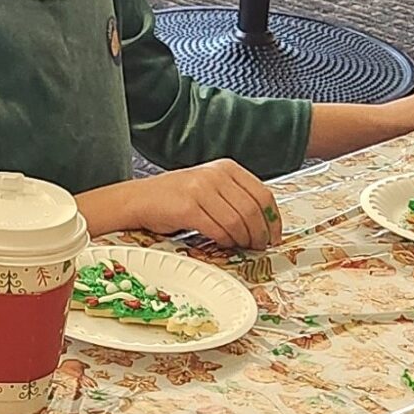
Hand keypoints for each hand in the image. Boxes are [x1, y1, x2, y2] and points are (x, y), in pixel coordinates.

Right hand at [131, 159, 281, 250]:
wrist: (139, 199)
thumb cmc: (175, 197)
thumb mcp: (210, 187)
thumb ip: (235, 197)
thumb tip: (265, 223)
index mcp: (226, 167)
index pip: (263, 194)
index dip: (273, 219)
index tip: (274, 235)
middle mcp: (215, 175)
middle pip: (253, 210)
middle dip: (260, 233)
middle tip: (259, 246)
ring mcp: (200, 189)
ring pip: (238, 222)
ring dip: (243, 239)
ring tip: (242, 246)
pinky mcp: (188, 207)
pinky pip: (218, 229)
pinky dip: (226, 240)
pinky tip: (224, 243)